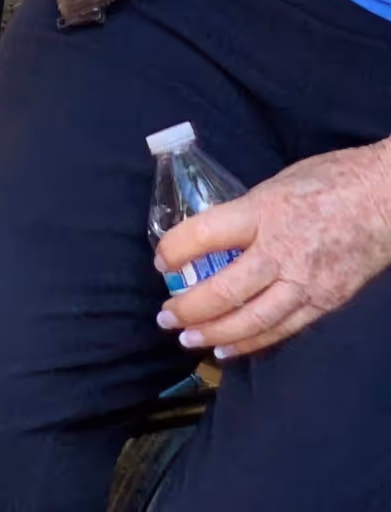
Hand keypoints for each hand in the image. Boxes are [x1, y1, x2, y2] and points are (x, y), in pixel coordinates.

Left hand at [157, 141, 390, 358]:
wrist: (385, 201)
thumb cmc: (329, 180)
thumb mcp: (275, 183)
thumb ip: (246, 212)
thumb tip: (215, 235)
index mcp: (264, 212)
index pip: (206, 234)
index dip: (176, 250)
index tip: (161, 260)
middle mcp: (282, 252)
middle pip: (225, 289)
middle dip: (189, 307)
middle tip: (165, 316)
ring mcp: (306, 283)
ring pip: (253, 319)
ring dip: (215, 333)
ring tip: (188, 339)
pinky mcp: (326, 303)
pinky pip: (283, 329)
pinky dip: (253, 342)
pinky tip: (229, 348)